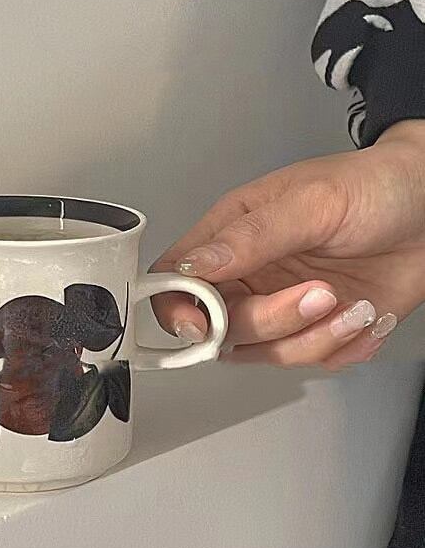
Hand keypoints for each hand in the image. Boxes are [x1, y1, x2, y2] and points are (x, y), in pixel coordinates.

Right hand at [151, 120, 424, 369]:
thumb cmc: (374, 186)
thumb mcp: (311, 203)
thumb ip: (249, 238)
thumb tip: (192, 266)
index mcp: (231, 235)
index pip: (174, 278)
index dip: (176, 308)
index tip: (202, 324)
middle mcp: (248, 275)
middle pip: (220, 325)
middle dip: (269, 321)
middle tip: (318, 294)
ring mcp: (281, 305)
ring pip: (265, 351)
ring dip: (313, 338)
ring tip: (354, 307)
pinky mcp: (316, 328)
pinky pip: (309, 360)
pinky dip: (342, 347)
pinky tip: (365, 317)